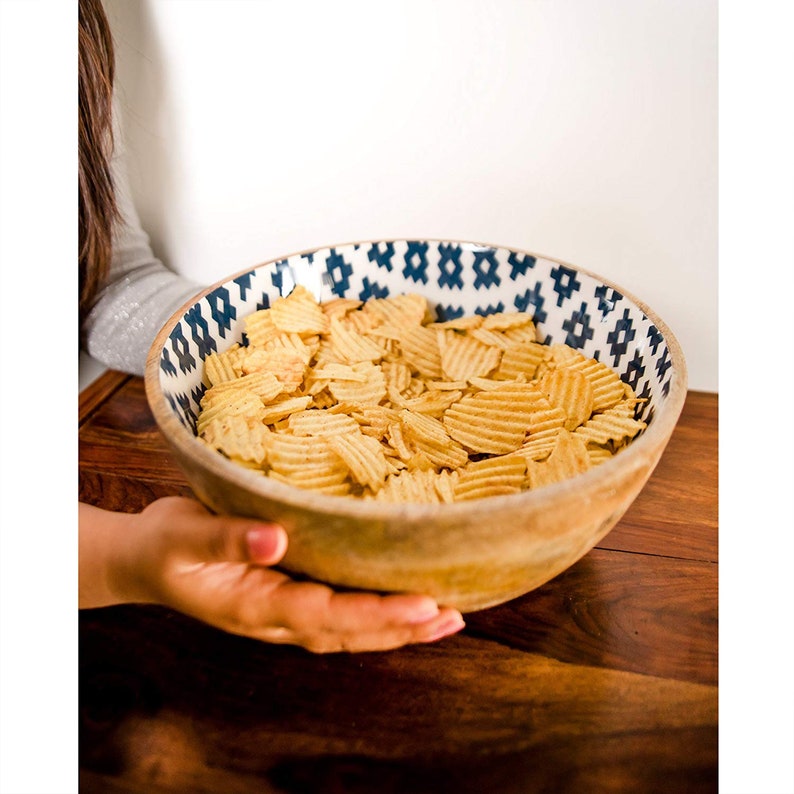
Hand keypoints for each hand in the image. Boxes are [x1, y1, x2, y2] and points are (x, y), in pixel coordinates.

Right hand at [79, 497, 464, 652]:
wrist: (144, 559)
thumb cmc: (162, 547)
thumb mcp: (182, 537)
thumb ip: (226, 537)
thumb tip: (276, 537)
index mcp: (253, 606)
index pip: (325, 616)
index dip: (375, 614)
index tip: (422, 604)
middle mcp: (276, 618)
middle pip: (348, 633)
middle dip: (401, 627)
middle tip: (452, 616)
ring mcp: (283, 613)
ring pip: (349, 630)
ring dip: (397, 628)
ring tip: (446, 618)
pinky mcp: (287, 597)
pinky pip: (339, 614)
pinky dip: (375, 614)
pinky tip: (405, 605)